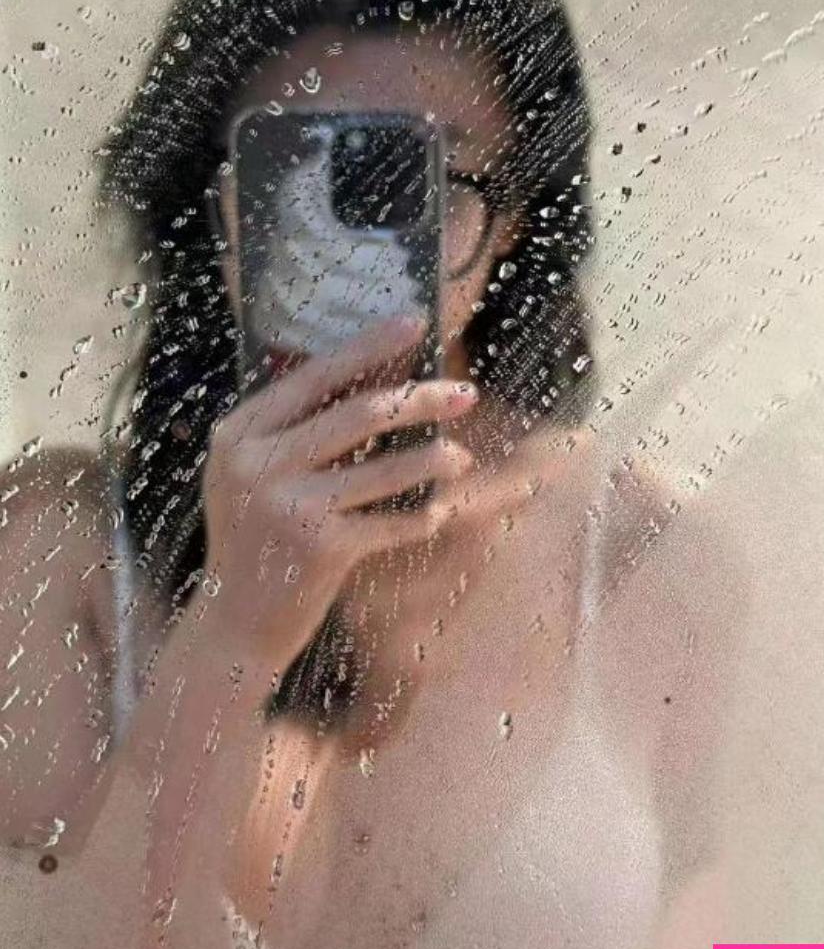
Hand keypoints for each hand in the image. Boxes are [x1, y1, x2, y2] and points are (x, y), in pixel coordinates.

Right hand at [200, 315, 477, 678]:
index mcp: (239, 434)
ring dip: (434, 458)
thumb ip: (288, 430)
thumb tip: (365, 379)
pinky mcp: (320, 549)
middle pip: (361, 413)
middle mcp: (258, 464)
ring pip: (385, 467)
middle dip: (422, 398)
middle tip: (465, 392)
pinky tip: (438, 513)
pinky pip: (392, 522)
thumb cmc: (253, 543)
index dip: (369, 346)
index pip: (315, 375)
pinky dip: (420, 517)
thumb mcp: (248, 476)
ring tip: (462, 456)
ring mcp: (289, 506)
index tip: (415, 323)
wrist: (233, 626)